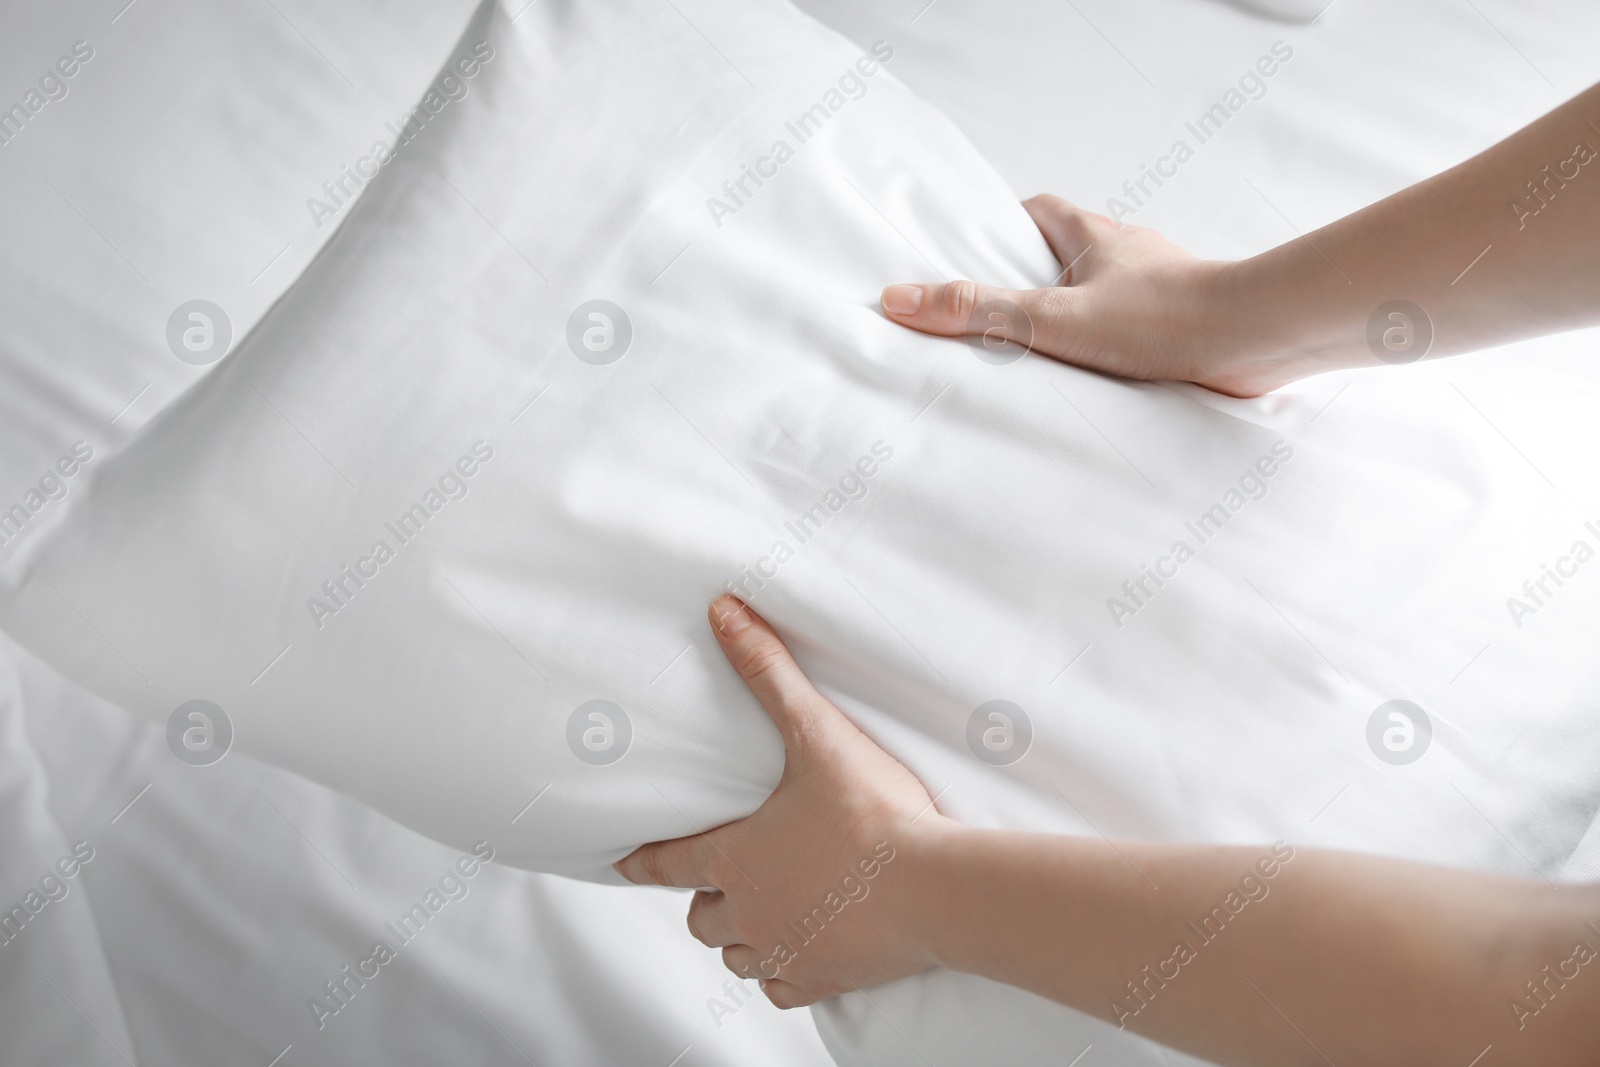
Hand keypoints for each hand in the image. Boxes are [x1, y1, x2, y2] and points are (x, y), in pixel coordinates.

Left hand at [615, 596, 946, 1006]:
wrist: (934, 886)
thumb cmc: (873, 812)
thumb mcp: (816, 733)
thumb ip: (768, 672)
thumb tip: (723, 611)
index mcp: (735, 856)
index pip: (668, 862)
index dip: (643, 860)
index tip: (622, 863)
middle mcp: (748, 911)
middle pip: (701, 916)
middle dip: (707, 898)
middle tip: (724, 881)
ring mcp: (786, 949)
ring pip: (738, 955)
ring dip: (742, 936)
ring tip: (763, 915)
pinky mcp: (826, 979)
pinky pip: (783, 989)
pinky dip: (784, 973)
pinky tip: (802, 953)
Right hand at [878, 195, 1302, 397]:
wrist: (1254, 339)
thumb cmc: (1161, 318)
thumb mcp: (1049, 318)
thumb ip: (976, 312)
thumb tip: (900, 299)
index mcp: (1095, 237)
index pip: (1041, 212)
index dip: (1005, 225)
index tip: (977, 247)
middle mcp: (1130, 254)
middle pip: (1071, 252)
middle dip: (1036, 276)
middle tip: (999, 308)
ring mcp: (1161, 288)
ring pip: (1108, 292)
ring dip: (1079, 315)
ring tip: (1044, 353)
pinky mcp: (1186, 325)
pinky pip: (1139, 328)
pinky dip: (1115, 346)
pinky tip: (1101, 378)